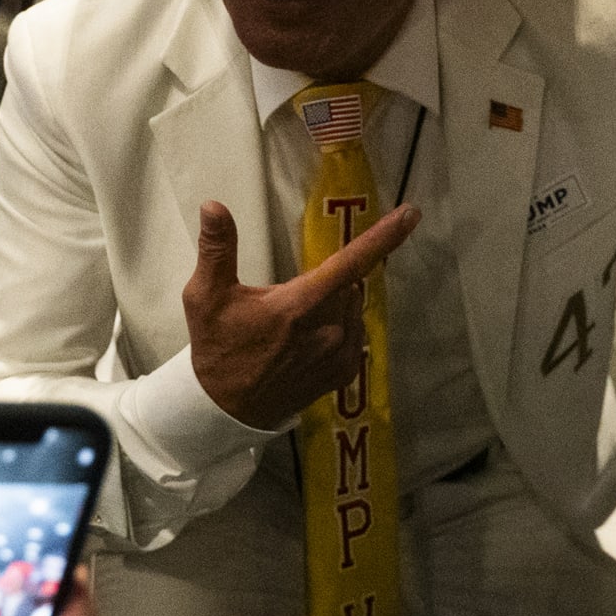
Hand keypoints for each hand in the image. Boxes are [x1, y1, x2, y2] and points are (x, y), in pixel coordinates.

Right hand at [182, 199, 418, 428]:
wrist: (225, 410)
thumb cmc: (216, 348)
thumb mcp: (205, 296)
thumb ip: (216, 248)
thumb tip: (213, 205)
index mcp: (299, 306)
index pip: (350, 263)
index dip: (384, 237)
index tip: (411, 214)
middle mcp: (328, 330)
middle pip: (349, 284)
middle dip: (327, 280)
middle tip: (289, 297)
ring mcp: (339, 355)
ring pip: (352, 308)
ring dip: (335, 304)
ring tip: (294, 323)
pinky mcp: (343, 374)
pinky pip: (355, 334)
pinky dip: (340, 327)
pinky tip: (310, 339)